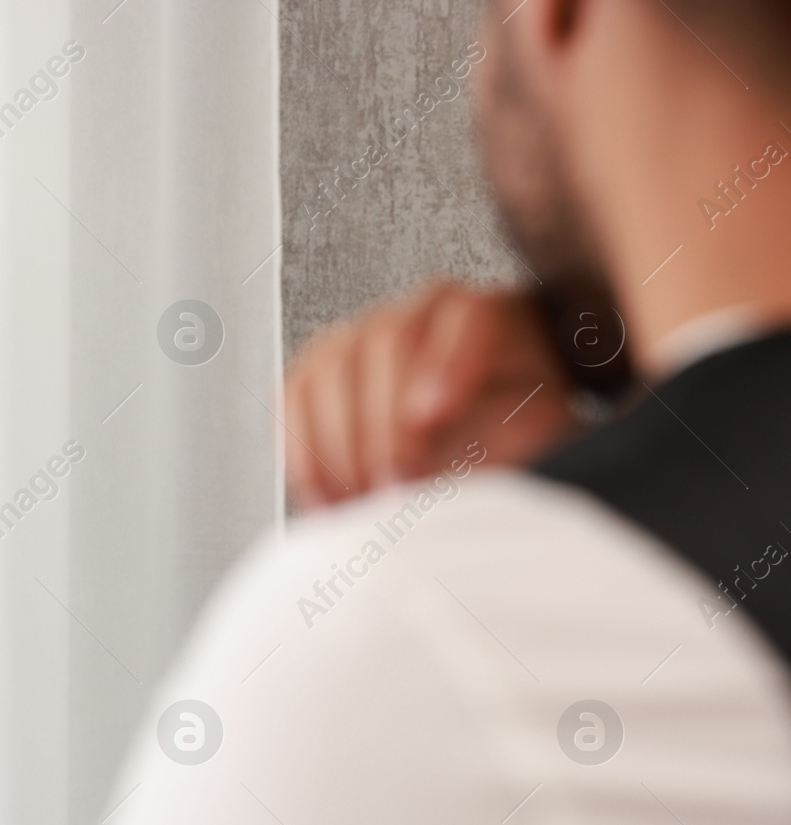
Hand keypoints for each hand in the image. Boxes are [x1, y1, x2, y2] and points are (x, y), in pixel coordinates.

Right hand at [284, 282, 576, 509]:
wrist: (486, 430)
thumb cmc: (515, 430)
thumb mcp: (542, 434)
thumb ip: (520, 442)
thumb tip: (480, 481)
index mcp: (493, 315)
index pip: (466, 316)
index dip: (446, 363)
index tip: (432, 419)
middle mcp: (421, 312)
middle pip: (386, 339)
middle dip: (384, 421)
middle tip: (395, 482)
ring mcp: (363, 333)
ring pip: (332, 367)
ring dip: (340, 443)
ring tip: (362, 499)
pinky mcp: (321, 368)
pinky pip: (295, 396)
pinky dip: (304, 451)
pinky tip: (326, 496)